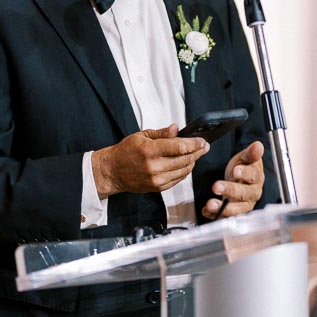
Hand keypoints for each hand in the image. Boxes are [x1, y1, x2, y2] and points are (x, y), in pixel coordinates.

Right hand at [93, 125, 208, 198]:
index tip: (202, 141)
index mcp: (150, 151)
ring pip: (184, 170)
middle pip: (185, 159)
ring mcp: (157, 179)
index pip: (179, 147)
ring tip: (195, 154)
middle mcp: (154, 166)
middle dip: (198, 152)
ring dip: (192, 162)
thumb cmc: (125, 152)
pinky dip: (184, 171)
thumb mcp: (141, 136)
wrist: (113, 171)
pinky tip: (185, 164)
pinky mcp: (158, 187)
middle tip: (204, 147)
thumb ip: (161, 133)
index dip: (194, 144)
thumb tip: (176, 129)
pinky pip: (178, 179)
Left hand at [202, 141, 264, 218]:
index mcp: (256, 178)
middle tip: (217, 186)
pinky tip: (206, 210)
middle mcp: (252, 193)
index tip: (235, 171)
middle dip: (230, 190)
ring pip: (237, 209)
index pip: (253, 176)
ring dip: (223, 208)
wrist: (239, 180)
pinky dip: (215, 215)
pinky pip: (226, 217)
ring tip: (210, 204)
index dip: (245, 174)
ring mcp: (244, 205)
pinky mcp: (234, 213)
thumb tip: (258, 145)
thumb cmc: (244, 168)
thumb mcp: (245, 158)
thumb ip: (251, 153)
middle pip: (244, 194)